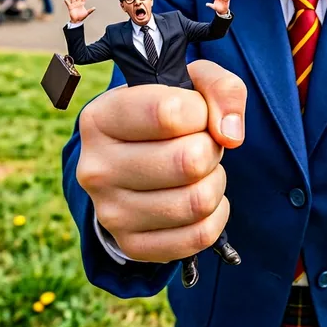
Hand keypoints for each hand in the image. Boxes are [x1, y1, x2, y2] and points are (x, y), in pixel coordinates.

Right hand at [64, 0, 95, 23]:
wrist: (77, 21)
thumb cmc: (82, 17)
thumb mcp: (87, 13)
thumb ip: (90, 10)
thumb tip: (95, 8)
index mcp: (82, 4)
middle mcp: (77, 3)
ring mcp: (74, 5)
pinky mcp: (70, 7)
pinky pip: (68, 4)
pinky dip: (66, 1)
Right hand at [76, 61, 246, 262]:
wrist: (135, 156)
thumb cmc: (167, 111)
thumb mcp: (192, 81)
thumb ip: (221, 88)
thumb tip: (230, 135)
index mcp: (101, 117)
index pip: (169, 112)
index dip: (200, 111)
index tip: (194, 112)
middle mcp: (96, 168)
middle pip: (189, 161)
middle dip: (210, 148)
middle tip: (200, 144)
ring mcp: (110, 213)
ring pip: (198, 201)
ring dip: (215, 181)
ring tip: (199, 169)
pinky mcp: (131, 245)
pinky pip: (199, 236)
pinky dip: (216, 213)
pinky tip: (198, 194)